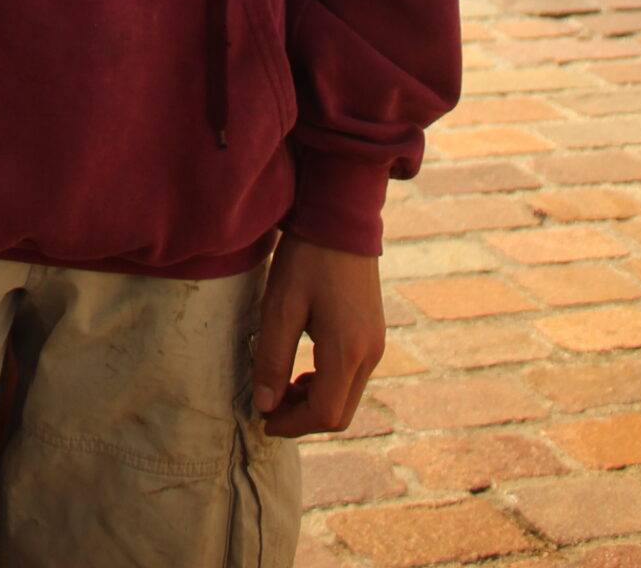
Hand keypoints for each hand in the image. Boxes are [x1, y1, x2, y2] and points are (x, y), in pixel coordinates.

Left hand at [252, 236, 384, 436]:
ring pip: (348, 396)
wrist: (342, 216)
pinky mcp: (374, 331)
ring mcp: (376, 343)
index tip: (263, 420)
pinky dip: (328, 384)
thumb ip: (272, 358)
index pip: (325, 414)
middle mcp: (370, 354)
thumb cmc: (308, 258)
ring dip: (315, 402)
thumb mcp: (280, 306)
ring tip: (281, 386)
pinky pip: (354, 376)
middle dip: (303, 418)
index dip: (292, 424)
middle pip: (340, 413)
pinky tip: (303, 368)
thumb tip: (265, 406)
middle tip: (270, 407)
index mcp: (348, 352)